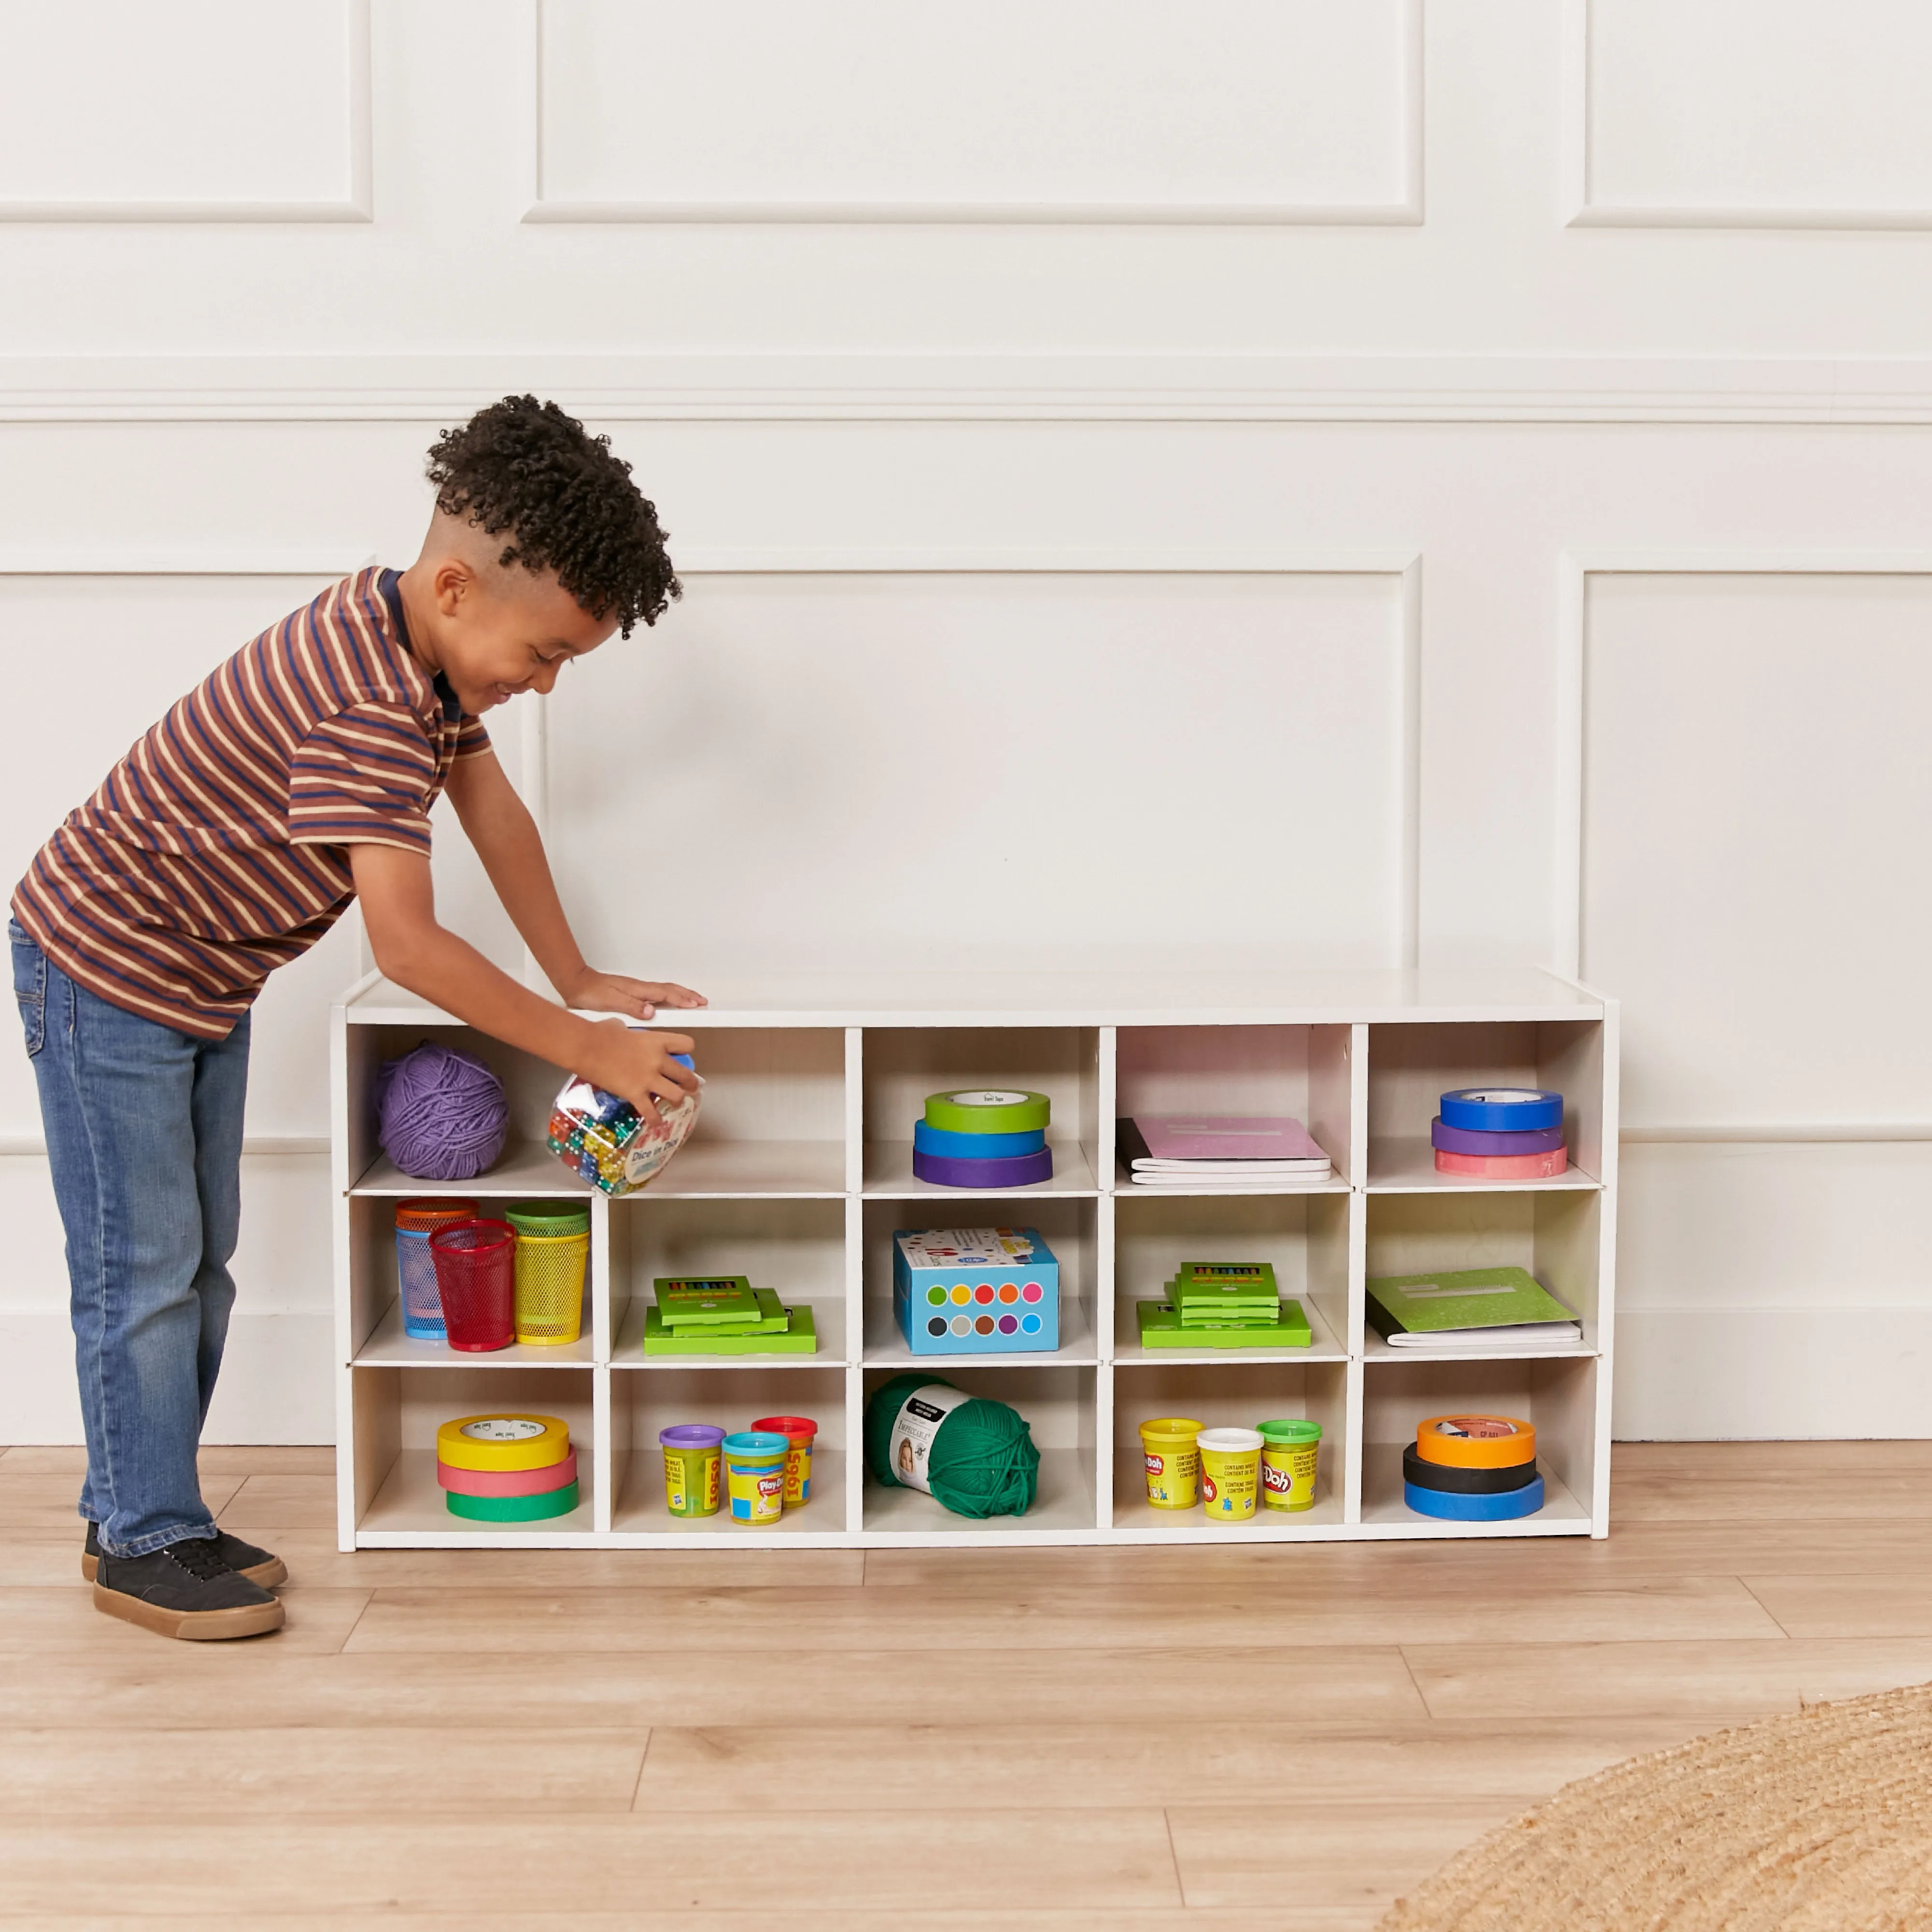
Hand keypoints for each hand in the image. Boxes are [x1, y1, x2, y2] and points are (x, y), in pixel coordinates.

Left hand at [561, 968, 706, 1020]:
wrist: (576, 984)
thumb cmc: (591, 994)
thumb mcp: (610, 1002)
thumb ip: (631, 1006)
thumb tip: (652, 1011)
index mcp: (638, 990)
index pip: (666, 994)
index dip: (683, 1000)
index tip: (697, 1004)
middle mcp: (640, 989)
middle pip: (670, 990)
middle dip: (687, 995)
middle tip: (702, 1001)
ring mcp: (637, 990)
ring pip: (664, 991)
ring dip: (680, 995)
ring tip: (692, 1001)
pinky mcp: (632, 994)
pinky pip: (656, 994)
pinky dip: (668, 997)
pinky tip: (667, 1003)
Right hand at [578, 1020, 699, 1123]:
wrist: (585, 1047)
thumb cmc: (600, 1033)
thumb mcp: (621, 1027)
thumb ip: (629, 1032)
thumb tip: (621, 1030)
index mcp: (656, 1041)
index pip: (686, 1045)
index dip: (686, 1051)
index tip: (681, 1056)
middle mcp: (658, 1060)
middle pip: (686, 1075)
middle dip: (690, 1083)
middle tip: (688, 1086)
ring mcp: (648, 1079)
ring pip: (676, 1096)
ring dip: (677, 1100)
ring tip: (673, 1103)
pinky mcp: (635, 1094)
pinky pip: (651, 1113)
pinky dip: (655, 1120)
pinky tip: (656, 1122)